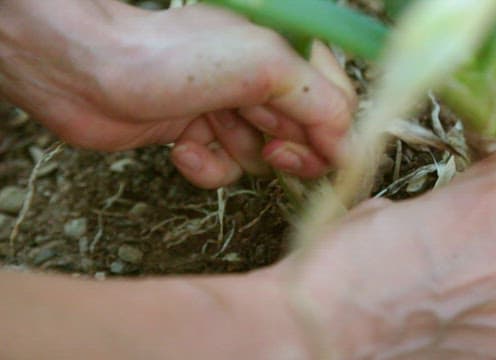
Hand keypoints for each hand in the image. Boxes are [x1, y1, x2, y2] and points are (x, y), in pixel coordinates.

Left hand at [0, 1, 355, 186]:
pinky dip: (206, 167)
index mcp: (286, 59)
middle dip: (284, 148)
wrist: (89, 72)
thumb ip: (321, 103)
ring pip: (262, 161)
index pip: (337, 108)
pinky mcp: (198, 136)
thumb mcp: (266, 67)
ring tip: (208, 129)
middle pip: (303, 139)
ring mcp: (229, 112)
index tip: (322, 159)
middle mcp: (261, 86)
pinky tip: (182, 148)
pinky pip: (224, 170)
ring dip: (237, 154)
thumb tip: (351, 148)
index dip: (333, 139)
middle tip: (266, 144)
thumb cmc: (173, 57)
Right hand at [274, 125, 495, 358]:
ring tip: (443, 271)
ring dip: (491, 260)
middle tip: (466, 217)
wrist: (323, 330)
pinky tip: (441, 303)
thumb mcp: (388, 206)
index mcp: (485, 203)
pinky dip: (480, 302)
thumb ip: (442, 200)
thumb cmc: (343, 265)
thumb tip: (452, 206)